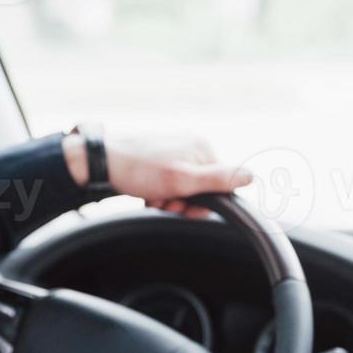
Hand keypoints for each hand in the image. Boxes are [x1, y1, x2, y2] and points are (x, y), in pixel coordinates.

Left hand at [63, 131, 252, 217]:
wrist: (100, 161)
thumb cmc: (139, 170)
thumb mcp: (183, 180)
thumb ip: (219, 179)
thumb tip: (252, 177)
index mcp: (201, 147)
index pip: (220, 184)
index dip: (202, 202)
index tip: (181, 207)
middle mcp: (190, 145)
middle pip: (200, 187)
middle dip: (182, 201)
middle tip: (163, 202)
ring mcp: (173, 150)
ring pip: (182, 187)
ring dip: (168, 199)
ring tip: (151, 197)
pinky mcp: (158, 156)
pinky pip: (168, 182)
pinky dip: (158, 192)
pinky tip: (145, 192)